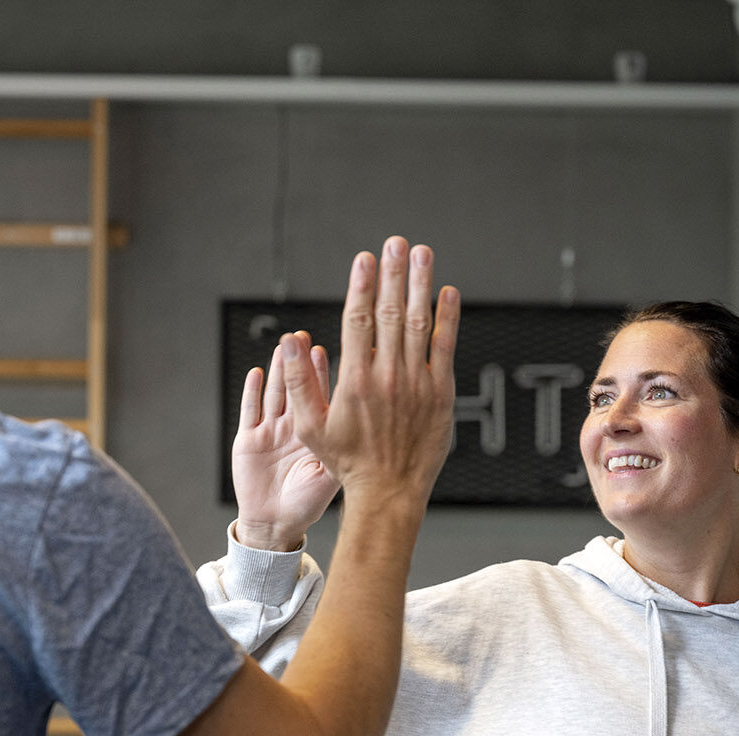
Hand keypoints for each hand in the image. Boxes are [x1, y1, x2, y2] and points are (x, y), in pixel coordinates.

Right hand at [233, 336, 340, 550]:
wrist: (275, 525)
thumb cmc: (305, 505)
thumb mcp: (329, 475)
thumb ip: (342, 450)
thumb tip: (367, 423)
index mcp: (314, 435)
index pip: (321, 396)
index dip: (321, 373)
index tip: (326, 350)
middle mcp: (292, 429)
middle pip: (296, 387)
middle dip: (299, 362)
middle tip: (303, 337)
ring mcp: (269, 433)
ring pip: (274, 393)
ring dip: (279, 369)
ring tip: (284, 346)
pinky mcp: (247, 441)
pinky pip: (249, 410)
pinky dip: (253, 391)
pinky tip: (257, 373)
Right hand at [280, 236, 458, 505]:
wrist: (389, 490)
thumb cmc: (347, 460)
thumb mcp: (310, 426)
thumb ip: (298, 382)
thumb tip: (290, 342)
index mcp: (355, 379)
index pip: (358, 319)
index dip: (362, 284)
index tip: (365, 258)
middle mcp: (388, 376)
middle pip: (390, 312)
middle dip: (393, 273)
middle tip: (395, 243)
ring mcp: (417, 382)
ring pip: (419, 322)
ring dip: (420, 284)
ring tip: (421, 254)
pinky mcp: (440, 392)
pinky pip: (446, 347)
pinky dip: (447, 318)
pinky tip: (447, 293)